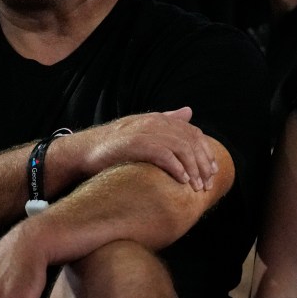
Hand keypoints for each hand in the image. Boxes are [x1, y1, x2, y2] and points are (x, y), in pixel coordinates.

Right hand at [69, 107, 218, 190]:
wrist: (83, 150)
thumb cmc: (115, 145)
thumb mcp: (143, 129)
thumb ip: (167, 120)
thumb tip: (189, 111)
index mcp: (160, 119)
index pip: (193, 133)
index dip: (206, 152)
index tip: (213, 171)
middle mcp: (155, 122)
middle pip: (191, 141)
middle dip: (203, 164)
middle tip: (208, 184)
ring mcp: (146, 131)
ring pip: (182, 148)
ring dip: (193, 169)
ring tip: (197, 187)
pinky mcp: (136, 143)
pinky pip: (164, 155)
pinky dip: (176, 168)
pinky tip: (182, 180)